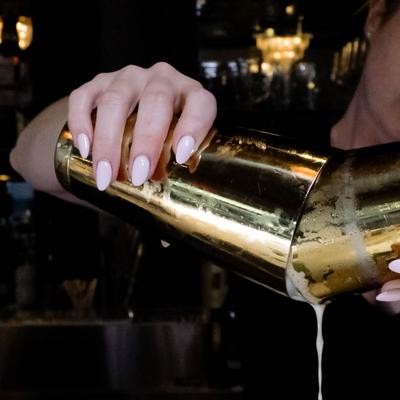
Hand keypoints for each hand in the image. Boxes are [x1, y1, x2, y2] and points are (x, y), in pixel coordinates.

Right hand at [67, 62, 216, 190]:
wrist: (123, 119)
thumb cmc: (156, 142)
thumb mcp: (172, 151)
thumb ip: (171, 174)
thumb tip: (168, 222)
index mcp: (189, 95)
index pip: (200, 102)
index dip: (194, 126)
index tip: (180, 156)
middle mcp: (160, 79)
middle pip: (155, 101)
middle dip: (146, 141)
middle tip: (138, 176)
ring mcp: (127, 78)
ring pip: (116, 101)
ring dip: (109, 141)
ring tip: (106, 175)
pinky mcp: (97, 83)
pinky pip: (84, 97)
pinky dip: (82, 123)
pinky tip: (84, 148)